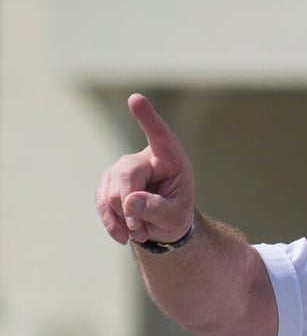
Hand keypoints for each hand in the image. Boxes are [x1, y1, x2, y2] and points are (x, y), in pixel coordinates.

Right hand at [95, 93, 194, 244]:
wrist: (163, 225)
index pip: (158, 135)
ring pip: (111, 193)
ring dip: (124, 219)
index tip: (135, 99)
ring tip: (141, 232)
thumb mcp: (175, 217)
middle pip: (126, 176)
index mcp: (170, 158)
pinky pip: (101, 201)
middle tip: (142, 232)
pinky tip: (122, 236)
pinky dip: (111, 222)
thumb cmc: (176, 214)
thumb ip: (157, 209)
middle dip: (131, 208)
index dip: (147, 118)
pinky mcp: (108, 181)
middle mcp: (145, 157)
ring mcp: (123, 168)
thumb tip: (130, 202)